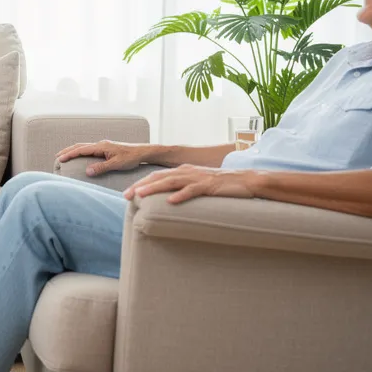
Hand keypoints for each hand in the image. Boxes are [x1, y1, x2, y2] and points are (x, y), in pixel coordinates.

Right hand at [55, 140, 161, 176]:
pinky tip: (81, 156)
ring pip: (85, 146)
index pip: (81, 149)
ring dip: (74, 150)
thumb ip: (101, 167)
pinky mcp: (107, 148)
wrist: (143, 152)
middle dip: (68, 151)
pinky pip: (90, 149)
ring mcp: (104, 146)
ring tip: (65, 155)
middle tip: (57, 157)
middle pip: (80, 146)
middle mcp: (101, 144)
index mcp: (101, 146)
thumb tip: (87, 171)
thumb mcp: (116, 164)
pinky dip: (81, 151)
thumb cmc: (131, 158)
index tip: (60, 159)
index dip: (70, 154)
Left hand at [126, 164, 257, 203]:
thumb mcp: (198, 185)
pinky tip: (171, 201)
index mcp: (184, 171)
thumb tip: (167, 200)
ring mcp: (198, 178)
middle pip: (159, 177)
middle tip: (126, 195)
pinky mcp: (210, 185)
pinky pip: (193, 190)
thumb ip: (184, 188)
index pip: (158, 175)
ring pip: (172, 181)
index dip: (142, 183)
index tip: (127, 193)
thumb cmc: (222, 186)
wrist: (246, 180)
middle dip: (141, 185)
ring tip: (140, 196)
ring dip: (154, 188)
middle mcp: (188, 171)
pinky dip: (181, 195)